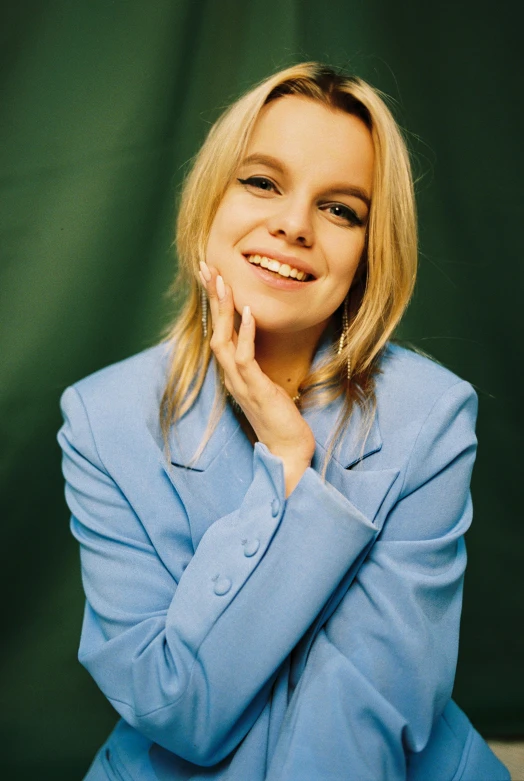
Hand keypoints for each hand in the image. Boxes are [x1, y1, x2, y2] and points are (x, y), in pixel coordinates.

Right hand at [199, 261, 315, 496]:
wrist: (287, 450)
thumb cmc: (280, 419)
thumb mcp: (268, 385)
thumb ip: (258, 366)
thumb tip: (257, 346)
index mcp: (234, 372)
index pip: (220, 331)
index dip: (215, 304)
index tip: (213, 277)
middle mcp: (232, 375)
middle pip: (214, 329)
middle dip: (211, 298)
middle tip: (207, 267)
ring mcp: (241, 382)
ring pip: (223, 340)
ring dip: (222, 310)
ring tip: (222, 282)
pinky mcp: (255, 389)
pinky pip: (245, 357)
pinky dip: (246, 333)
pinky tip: (248, 312)